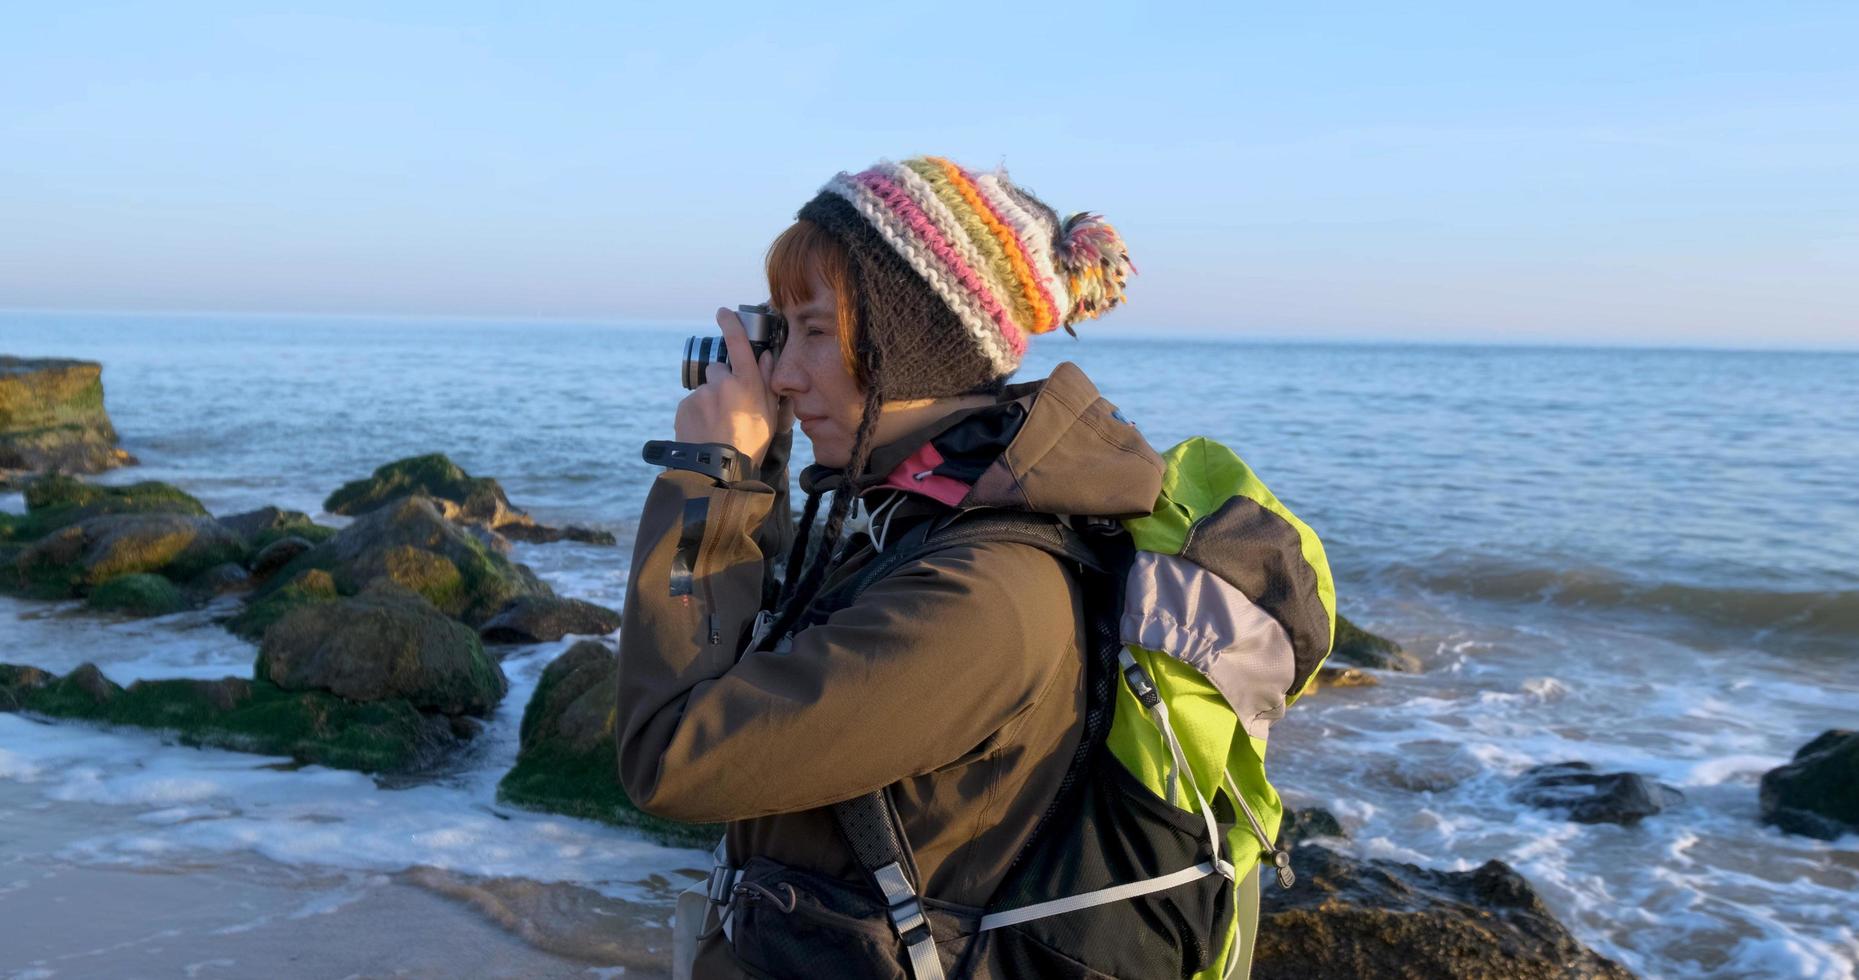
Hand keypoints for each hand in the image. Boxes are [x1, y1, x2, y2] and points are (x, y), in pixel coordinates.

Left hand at [674, 308, 788, 469]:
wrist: (718, 470)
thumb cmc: (751, 444)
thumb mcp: (770, 415)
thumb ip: (768, 382)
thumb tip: (766, 357)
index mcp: (747, 383)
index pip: (737, 344)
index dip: (730, 324)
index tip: (723, 312)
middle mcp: (723, 383)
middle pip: (719, 370)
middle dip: (722, 382)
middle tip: (730, 407)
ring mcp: (702, 394)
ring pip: (706, 389)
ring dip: (710, 401)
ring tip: (717, 425)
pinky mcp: (685, 406)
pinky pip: (692, 404)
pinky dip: (697, 413)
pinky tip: (704, 430)